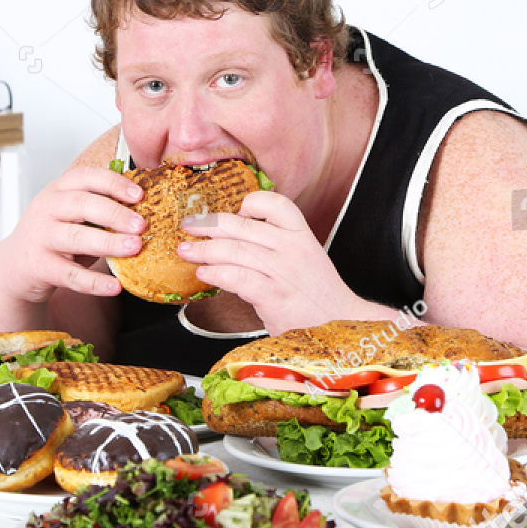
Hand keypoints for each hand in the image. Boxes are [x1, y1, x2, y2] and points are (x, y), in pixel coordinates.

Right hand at [0, 164, 143, 303]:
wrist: (15, 267)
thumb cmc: (53, 237)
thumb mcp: (71, 214)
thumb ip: (99, 208)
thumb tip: (143, 209)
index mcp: (58, 190)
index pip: (86, 177)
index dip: (113, 183)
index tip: (139, 194)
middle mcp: (46, 209)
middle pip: (82, 205)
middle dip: (115, 213)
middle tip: (141, 225)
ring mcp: (41, 238)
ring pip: (76, 238)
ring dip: (108, 242)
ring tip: (134, 247)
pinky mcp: (40, 267)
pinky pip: (70, 275)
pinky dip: (94, 282)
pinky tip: (114, 286)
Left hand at [177, 190, 373, 332]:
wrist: (340, 324)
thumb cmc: (314, 292)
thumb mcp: (304, 257)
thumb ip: (274, 244)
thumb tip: (230, 237)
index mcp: (301, 234)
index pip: (275, 203)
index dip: (250, 203)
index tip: (233, 211)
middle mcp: (293, 248)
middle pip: (243, 226)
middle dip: (208, 224)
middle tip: (188, 226)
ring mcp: (283, 272)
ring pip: (235, 250)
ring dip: (204, 250)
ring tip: (186, 251)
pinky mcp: (274, 296)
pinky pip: (237, 278)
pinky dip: (216, 273)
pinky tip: (204, 273)